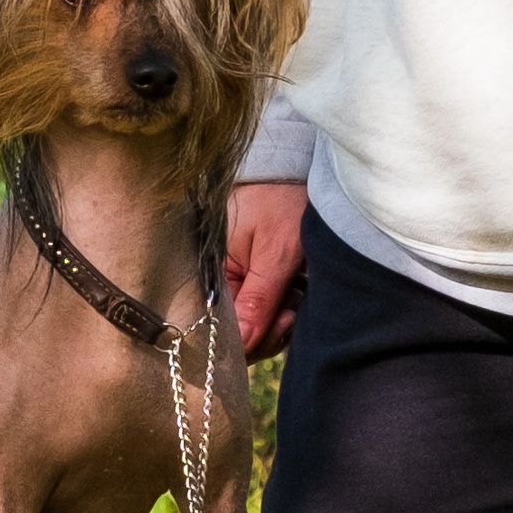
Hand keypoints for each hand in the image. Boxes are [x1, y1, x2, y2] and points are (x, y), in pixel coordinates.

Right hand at [225, 182, 308, 358]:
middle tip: (293, 307)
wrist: (299, 168)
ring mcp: (237, 279)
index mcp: (212, 273)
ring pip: (256, 323)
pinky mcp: (253, 277)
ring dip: (281, 317)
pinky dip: (284, 306)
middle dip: (270, 327)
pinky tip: (297, 289)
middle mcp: (220, 280)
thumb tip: (240, 343)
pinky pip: (265, 308)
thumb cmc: (283, 202)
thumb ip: (258, 300)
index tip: (282, 320)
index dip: (253, 336)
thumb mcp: (275, 253)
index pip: (221, 327)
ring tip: (297, 292)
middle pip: (239, 331)